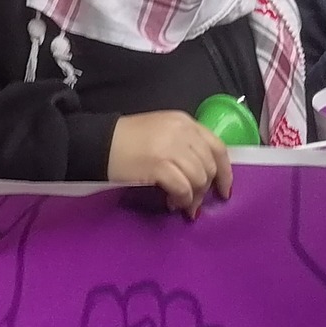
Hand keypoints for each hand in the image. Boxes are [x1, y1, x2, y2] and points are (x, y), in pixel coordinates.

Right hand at [106, 111, 231, 218]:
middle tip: (194, 203)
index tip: (224, 190)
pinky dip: (181, 200)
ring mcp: (171, 147)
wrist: (99, 143)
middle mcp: (182, 131)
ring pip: (199, 179)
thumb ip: (185, 145)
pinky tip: (171, 203)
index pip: (217, 147)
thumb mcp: (163, 133)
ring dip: (193, 197)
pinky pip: (183, 188)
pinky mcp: (159, 164)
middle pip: (210, 166)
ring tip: (181, 204)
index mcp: (184, 122)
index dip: (226, 172)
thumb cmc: (129, 140)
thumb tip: (204, 176)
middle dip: (206, 189)